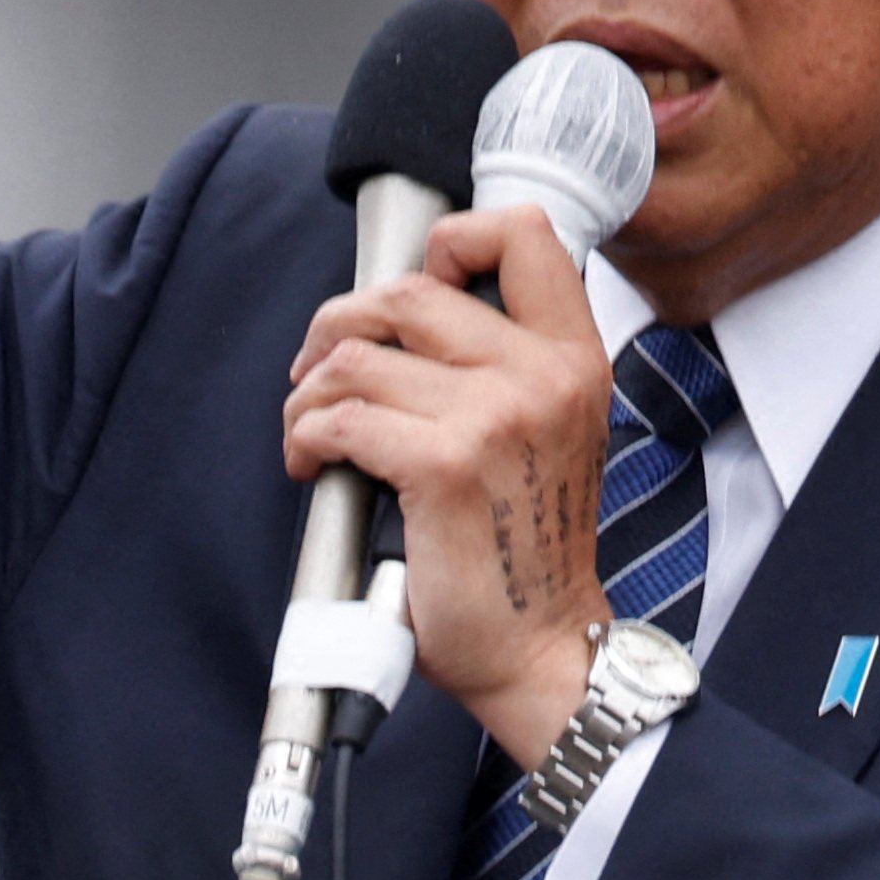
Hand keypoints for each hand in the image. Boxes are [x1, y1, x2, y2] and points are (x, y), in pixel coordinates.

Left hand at [283, 206, 618, 767]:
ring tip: (312, 429)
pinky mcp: (442, 465)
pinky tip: (313, 464)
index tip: (412, 288)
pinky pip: (340, 418)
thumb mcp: (550, 432)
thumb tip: (404, 311)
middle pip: (407, 292)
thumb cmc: (526, 547)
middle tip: (319, 369)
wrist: (539, 647)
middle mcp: (542, 375)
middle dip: (340, 323)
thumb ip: (505, 363)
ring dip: (311, 393)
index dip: (451, 240)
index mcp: (574, 358)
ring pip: (357, 357)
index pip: (522, 233)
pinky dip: (306, 437)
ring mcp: (494, 417)